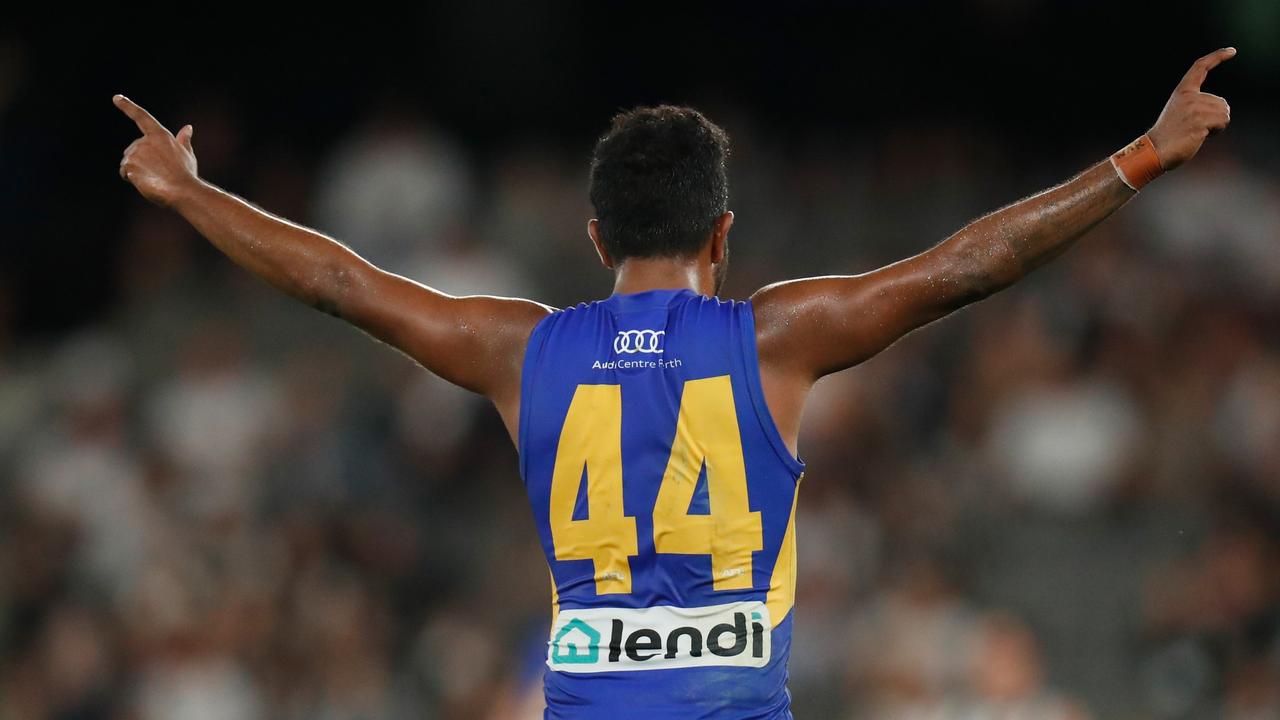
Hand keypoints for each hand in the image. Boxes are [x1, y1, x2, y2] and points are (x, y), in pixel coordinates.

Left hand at [113, 94, 199, 206]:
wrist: (182, 190)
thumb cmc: (186, 174)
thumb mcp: (187, 154)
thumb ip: (183, 140)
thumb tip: (188, 128)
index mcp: (160, 135)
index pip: (141, 116)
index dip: (128, 106)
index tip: (116, 97)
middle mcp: (145, 140)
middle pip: (134, 149)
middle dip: (142, 160)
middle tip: (160, 172)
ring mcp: (136, 152)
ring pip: (129, 161)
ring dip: (137, 170)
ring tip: (155, 178)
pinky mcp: (129, 164)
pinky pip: (124, 172)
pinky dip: (132, 178)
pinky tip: (146, 182)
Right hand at [1147, 47, 1234, 170]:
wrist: (1155, 151)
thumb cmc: (1169, 136)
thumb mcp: (1180, 112)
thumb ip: (1197, 105)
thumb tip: (1223, 109)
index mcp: (1182, 92)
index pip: (1201, 67)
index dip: (1217, 57)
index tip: (1231, 51)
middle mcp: (1189, 96)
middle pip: (1221, 101)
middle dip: (1216, 117)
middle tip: (1195, 127)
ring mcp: (1195, 107)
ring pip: (1224, 112)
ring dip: (1217, 125)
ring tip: (1196, 132)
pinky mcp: (1200, 119)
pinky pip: (1223, 121)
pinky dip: (1217, 131)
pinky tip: (1201, 135)